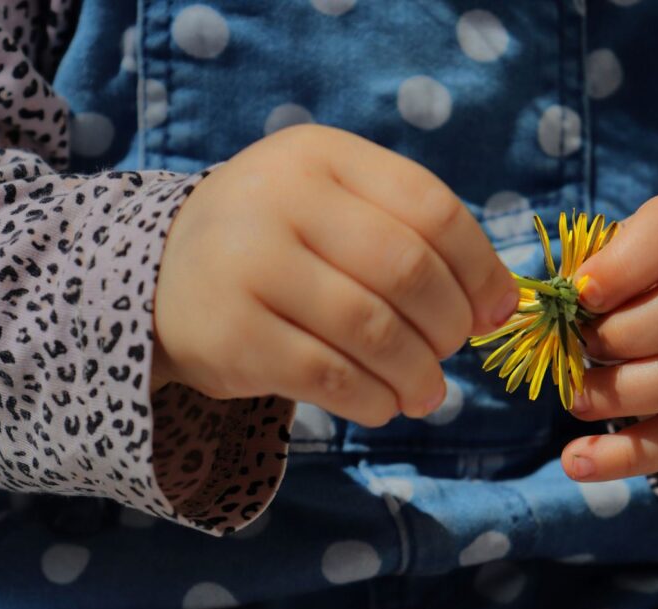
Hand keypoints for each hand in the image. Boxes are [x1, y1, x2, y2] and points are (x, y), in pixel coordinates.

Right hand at [151, 123, 517, 425]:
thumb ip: (408, 234)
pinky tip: (381, 405)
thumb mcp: (330, 205)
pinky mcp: (232, 335)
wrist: (161, 278)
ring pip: (371, 330)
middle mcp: (280, 199)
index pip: (429, 207)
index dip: (477, 268)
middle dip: (447, 326)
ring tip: (426, 392)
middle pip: (406, 270)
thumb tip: (496, 303)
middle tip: (448, 352)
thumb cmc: (273, 243)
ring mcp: (249, 265)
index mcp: (319, 155)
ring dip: (416, 373)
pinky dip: (372, 399)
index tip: (492, 311)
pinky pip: (329, 377)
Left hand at [560, 194, 657, 480]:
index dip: (625, 265)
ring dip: (626, 394)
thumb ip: (583, 275)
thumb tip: (542, 310)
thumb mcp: (608, 258)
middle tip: (579, 347)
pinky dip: (628, 456)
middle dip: (628, 333)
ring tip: (575, 401)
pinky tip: (578, 462)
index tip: (580, 293)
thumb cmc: (630, 278)